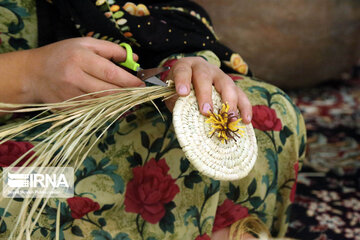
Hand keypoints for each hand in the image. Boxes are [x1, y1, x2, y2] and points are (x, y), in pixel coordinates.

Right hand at [26, 37, 144, 102]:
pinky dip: (105, 109)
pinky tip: (112, 105)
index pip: (110, 73)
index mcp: (80, 58)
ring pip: (102, 104)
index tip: (141, 84)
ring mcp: (70, 97)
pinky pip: (92, 111)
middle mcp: (74, 78)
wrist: (33, 74)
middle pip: (109, 91)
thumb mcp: (84, 44)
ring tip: (128, 99)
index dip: (129, 81)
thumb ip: (110, 49)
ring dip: (118, 103)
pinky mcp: (68, 109)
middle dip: (127, 93)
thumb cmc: (62, 55)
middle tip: (138, 93)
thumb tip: (133, 59)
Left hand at [164, 57, 251, 123]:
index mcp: (185, 67)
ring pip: (227, 84)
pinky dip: (244, 107)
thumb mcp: (173, 94)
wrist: (190, 83)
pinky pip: (241, 94)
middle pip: (205, 77)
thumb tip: (188, 117)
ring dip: (229, 102)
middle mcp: (203, 68)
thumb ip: (177, 101)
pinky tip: (245, 120)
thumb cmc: (179, 91)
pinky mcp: (231, 85)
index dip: (182, 81)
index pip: (183, 71)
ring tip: (229, 118)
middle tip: (206, 112)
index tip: (182, 93)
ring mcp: (219, 75)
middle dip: (206, 95)